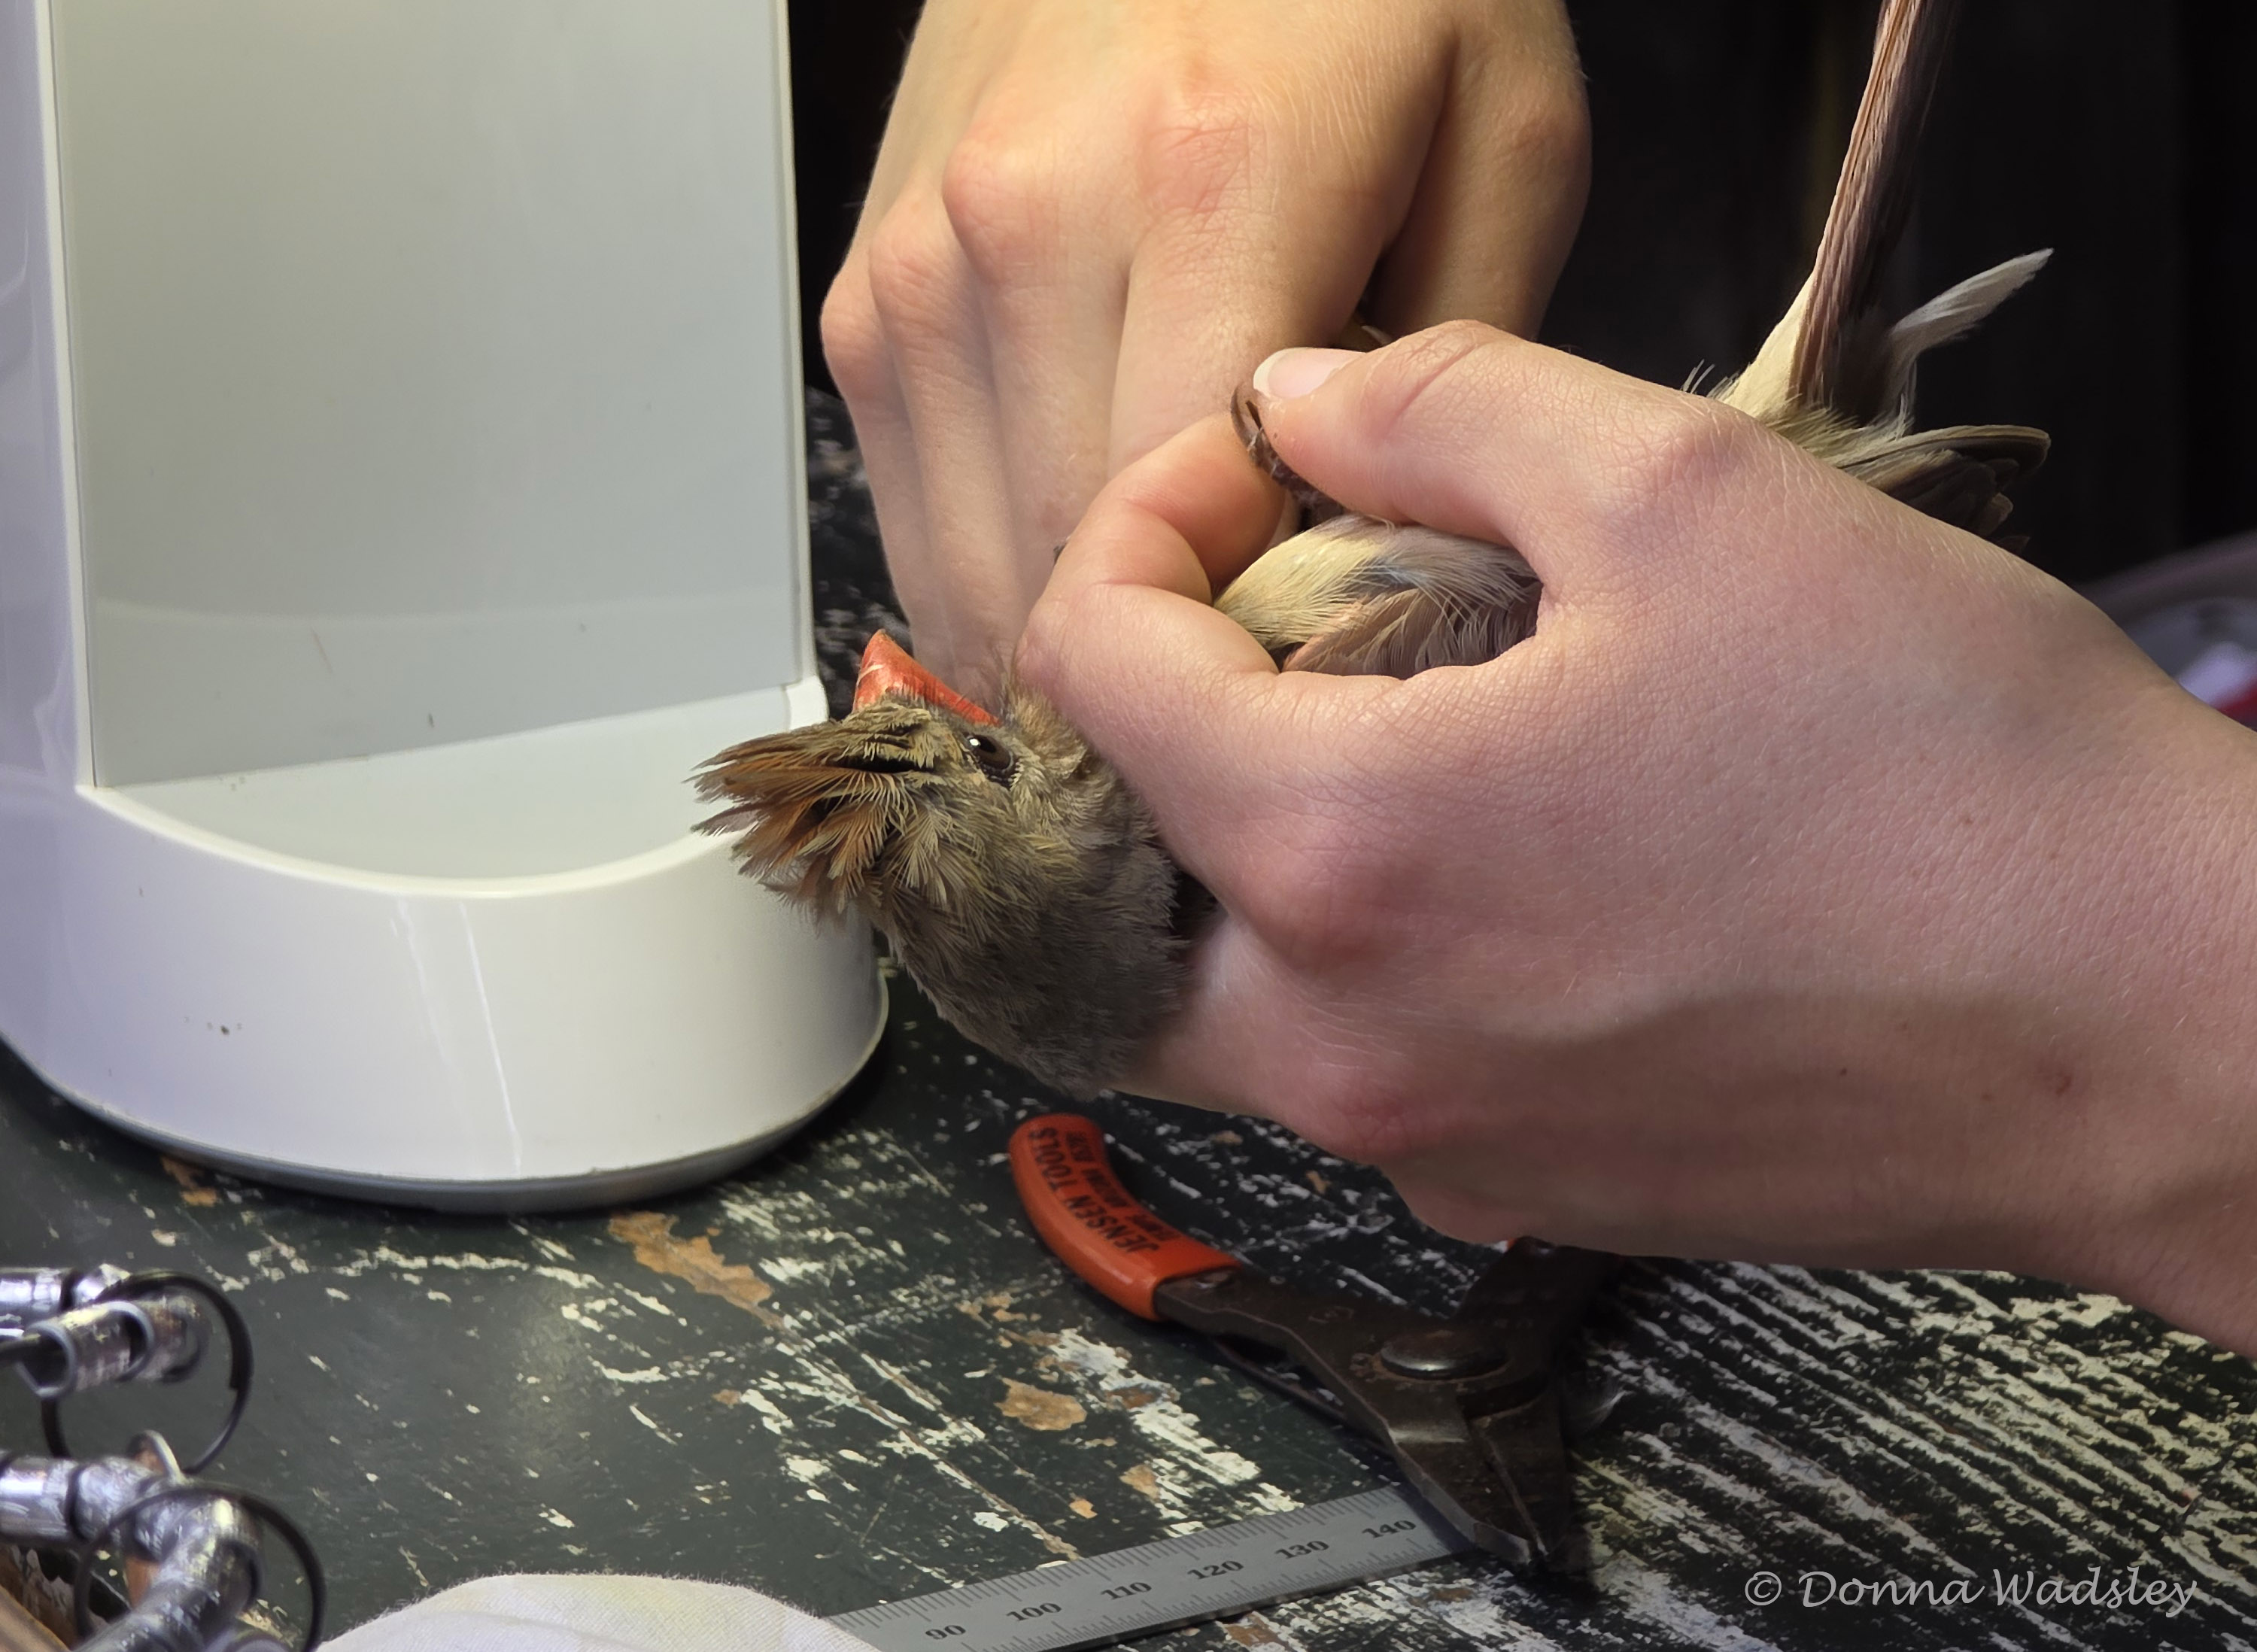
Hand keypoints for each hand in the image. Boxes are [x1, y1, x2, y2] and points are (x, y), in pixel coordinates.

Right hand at [822, 0, 1587, 700]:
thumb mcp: (1504, 149)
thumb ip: (1455, 379)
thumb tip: (1371, 567)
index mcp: (1204, 183)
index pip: (1180, 522)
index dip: (1246, 637)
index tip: (1310, 655)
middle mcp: (1019, 227)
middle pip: (1062, 573)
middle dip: (1158, 663)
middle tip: (1252, 667)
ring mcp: (918, 272)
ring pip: (971, 576)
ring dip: (1069, 638)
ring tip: (1172, 617)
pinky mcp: (865, 307)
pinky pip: (914, 526)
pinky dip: (999, 575)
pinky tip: (1088, 553)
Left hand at [1018, 323, 2256, 1355]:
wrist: (2159, 1030)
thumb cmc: (1948, 775)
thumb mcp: (1691, 492)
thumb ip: (1444, 409)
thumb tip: (1301, 401)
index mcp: (1340, 851)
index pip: (1086, 666)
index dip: (1143, 525)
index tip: (1258, 481)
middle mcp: (1341, 1038)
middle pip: (1107, 861)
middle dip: (1160, 712)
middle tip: (1287, 621)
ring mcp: (1422, 1139)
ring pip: (1212, 989)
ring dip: (1245, 844)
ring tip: (1393, 732)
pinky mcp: (1514, 1187)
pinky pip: (1350, 1065)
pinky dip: (1361, 953)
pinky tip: (1505, 868)